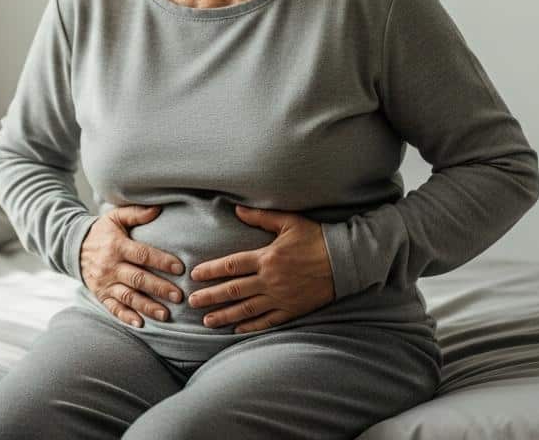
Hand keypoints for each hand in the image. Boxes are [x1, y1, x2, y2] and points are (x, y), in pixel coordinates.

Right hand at [79, 204, 185, 327]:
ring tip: (166, 314)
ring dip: (147, 306)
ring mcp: (105, 283)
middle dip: (159, 288)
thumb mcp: (115, 217)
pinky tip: (141, 324)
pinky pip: (113, 308)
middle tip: (179, 296)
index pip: (142, 255)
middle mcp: (110, 266)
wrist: (74, 247)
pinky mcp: (101, 295)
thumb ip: (136, 213)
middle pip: (138, 279)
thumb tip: (159, 209)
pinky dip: (126, 317)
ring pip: (128, 296)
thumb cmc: (102, 232)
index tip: (180, 268)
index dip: (161, 261)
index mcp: (117, 246)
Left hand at [186, 205, 334, 332]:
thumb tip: (237, 209)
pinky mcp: (292, 309)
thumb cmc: (317, 238)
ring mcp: (280, 297)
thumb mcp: (290, 222)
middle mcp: (270, 280)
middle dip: (210, 297)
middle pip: (233, 290)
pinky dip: (250, 326)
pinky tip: (236, 330)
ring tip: (207, 321)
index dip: (211, 271)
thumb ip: (261, 217)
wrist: (346, 261)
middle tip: (191, 302)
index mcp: (267, 257)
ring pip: (246, 309)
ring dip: (225, 316)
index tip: (195, 275)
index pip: (231, 265)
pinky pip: (267, 321)